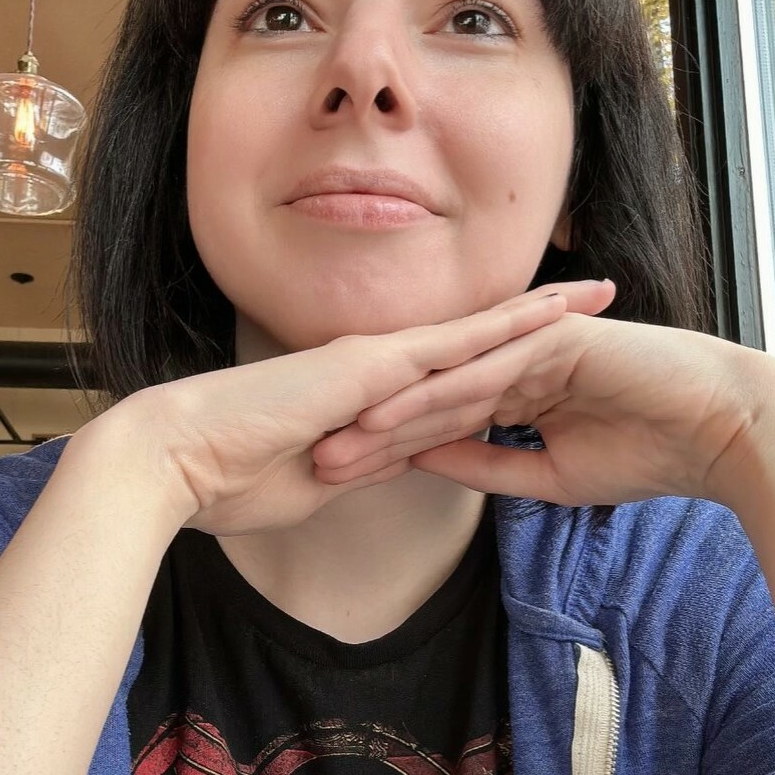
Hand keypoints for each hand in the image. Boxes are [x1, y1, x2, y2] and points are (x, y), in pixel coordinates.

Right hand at [94, 279, 607, 537]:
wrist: (175, 461)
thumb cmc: (228, 479)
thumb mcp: (317, 483)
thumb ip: (363, 465)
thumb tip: (400, 462)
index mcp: (362, 396)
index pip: (448, 376)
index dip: (500, 359)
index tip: (550, 352)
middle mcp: (374, 365)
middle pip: (473, 338)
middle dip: (537, 318)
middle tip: (599, 294)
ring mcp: (374, 359)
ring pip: (475, 328)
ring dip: (540, 310)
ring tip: (599, 291)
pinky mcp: (370, 365)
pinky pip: (454, 344)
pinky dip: (507, 326)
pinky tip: (554, 313)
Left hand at [312, 285, 774, 507]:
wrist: (720, 431)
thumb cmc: (648, 454)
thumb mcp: (549, 476)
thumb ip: (488, 467)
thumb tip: (428, 468)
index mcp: (510, 389)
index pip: (433, 422)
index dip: (382, 452)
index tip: (330, 483)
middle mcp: (512, 360)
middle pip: (427, 398)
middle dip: (369, 434)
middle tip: (309, 461)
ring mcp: (530, 344)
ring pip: (446, 382)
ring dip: (391, 415)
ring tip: (337, 443)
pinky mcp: (552, 338)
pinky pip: (486, 372)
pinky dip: (441, 396)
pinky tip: (398, 417)